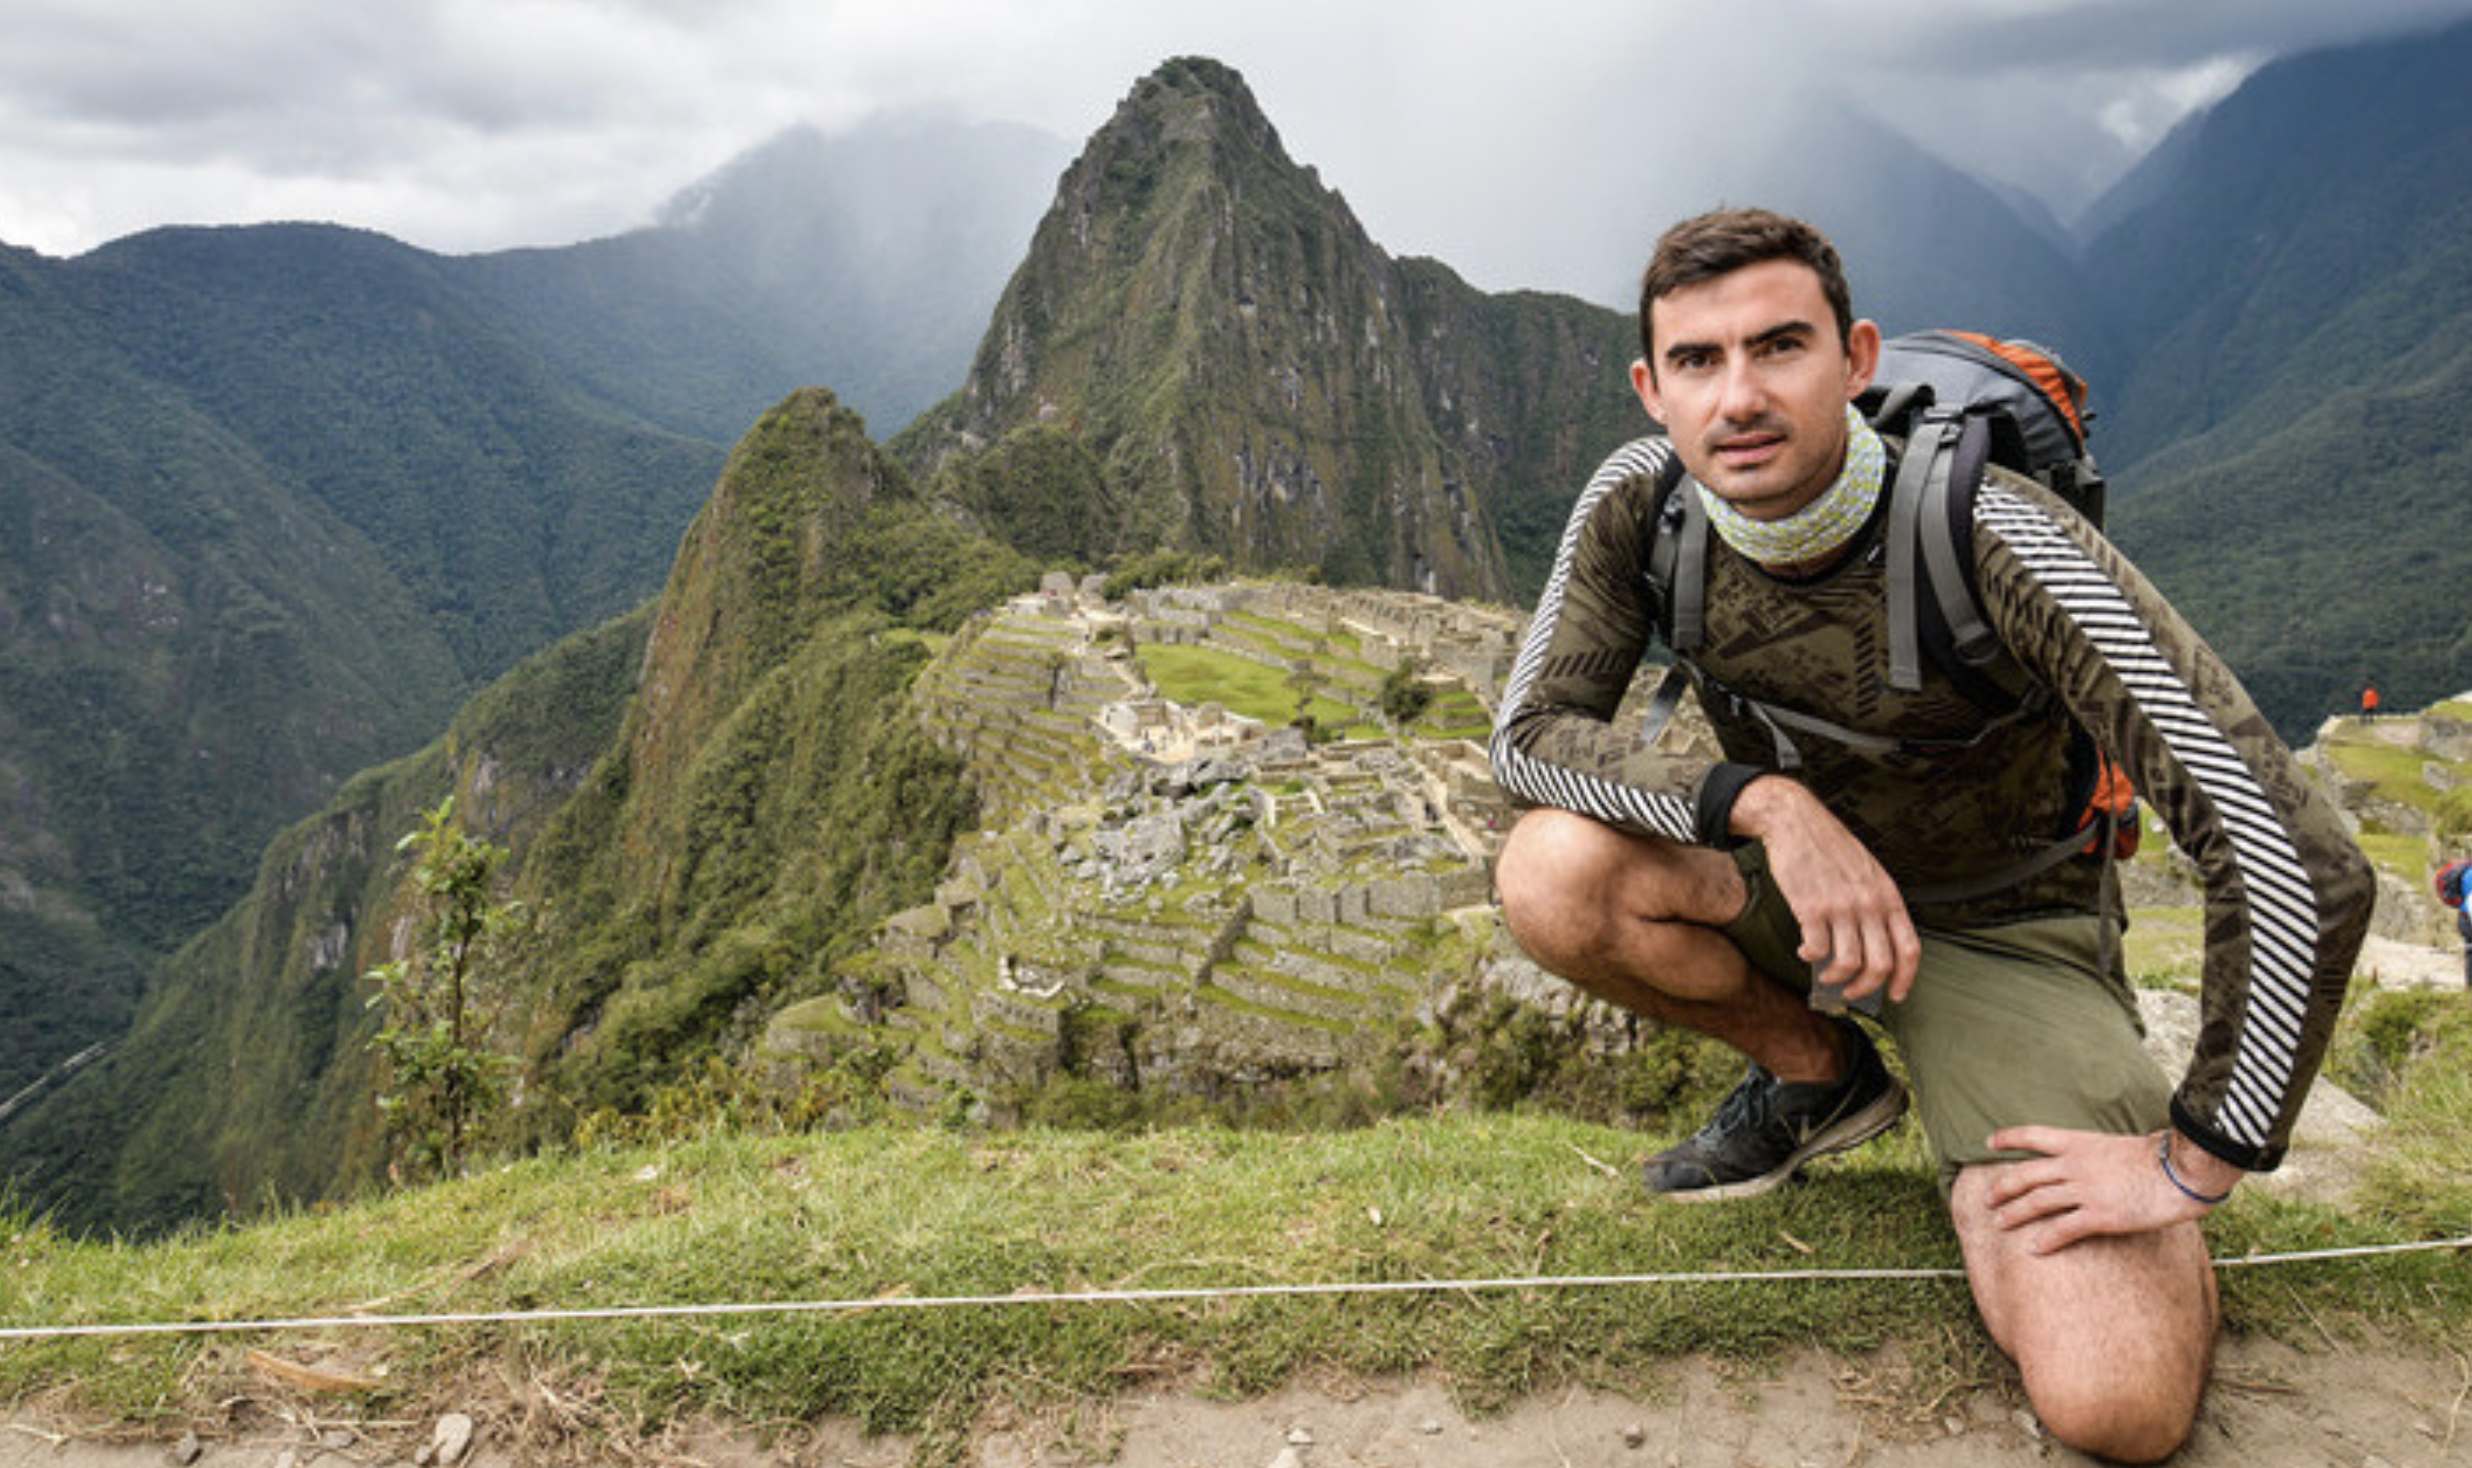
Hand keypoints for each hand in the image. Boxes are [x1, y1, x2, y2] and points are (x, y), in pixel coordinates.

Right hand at [1728, 776, 1919, 1003]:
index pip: (1909, 949)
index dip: (1904, 979)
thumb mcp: (1869, 873)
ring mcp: (1841, 907)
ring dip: (1835, 978)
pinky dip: (1810, 958)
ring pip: (1848, 964)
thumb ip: (1877, 906)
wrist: (1798, 822)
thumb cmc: (1832, 848)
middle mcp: (1869, 904)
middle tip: (1851, 992)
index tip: (1895, 994)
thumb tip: (1873, 947)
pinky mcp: (1811, 907)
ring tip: (1825, 974)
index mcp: (1889, 897)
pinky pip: (1817, 950)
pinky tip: (1804, 951)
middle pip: (1880, 965)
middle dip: (1865, 989)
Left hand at [1984, 1126, 2234, 1253]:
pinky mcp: (2099, 1216)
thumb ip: (2103, 1150)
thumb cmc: (2162, 1157)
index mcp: (2080, 1142)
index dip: (2008, 1138)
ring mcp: (2085, 1190)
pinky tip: (2034, 1248)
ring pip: (2038, 1202)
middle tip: (1987, 1198)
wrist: (2181, 1171)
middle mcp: (2075, 1165)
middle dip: (2003, 1187)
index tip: (1989, 1142)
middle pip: (2027, 1175)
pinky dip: (2045, 1239)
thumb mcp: (2123, 1142)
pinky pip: (2063, 1229)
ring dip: (2015, 1213)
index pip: (2033, 1135)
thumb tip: (2106, 1152)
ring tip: (2000, 1222)